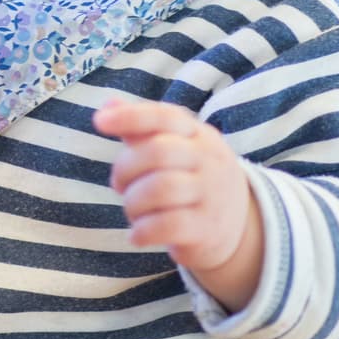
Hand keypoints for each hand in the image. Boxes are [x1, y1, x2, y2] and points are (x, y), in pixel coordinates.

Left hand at [93, 99, 263, 310]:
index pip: (164, 116)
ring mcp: (210, 194)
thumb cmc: (192, 177)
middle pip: (158, 151)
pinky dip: (142, 231)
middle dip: (125, 169)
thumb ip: (141, 128)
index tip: (99, 122)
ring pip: (160, 189)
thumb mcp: (176, 147)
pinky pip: (167, 226)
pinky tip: (137, 234)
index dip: (129, 116)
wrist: (240, 224)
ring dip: (132, 203)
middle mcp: (207, 160)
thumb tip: (108, 104)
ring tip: (132, 210)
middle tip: (118, 185)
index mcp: (197, 134)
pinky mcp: (207, 228)